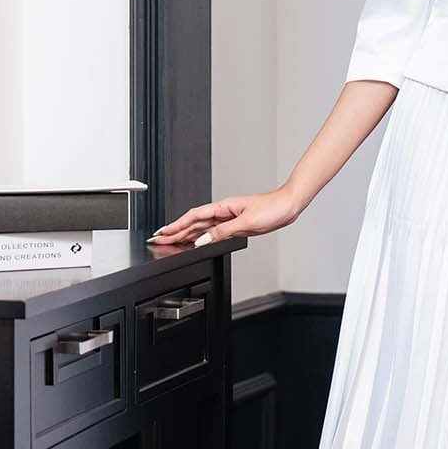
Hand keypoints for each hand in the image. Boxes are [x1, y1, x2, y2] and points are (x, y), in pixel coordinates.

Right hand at [147, 186, 298, 247]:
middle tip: (159, 239)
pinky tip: (195, 242)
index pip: (194, 217)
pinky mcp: (236, 225)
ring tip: (170, 241)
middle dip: (175, 231)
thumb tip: (202, 240)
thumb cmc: (272, 208)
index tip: (163, 232)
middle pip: (194, 223)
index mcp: (223, 207)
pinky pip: (213, 232)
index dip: (177, 225)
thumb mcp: (246, 222)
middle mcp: (224, 212)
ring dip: (186, 234)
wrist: (288, 206)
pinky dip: (202, 237)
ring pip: (202, 228)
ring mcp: (229, 218)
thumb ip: (222, 232)